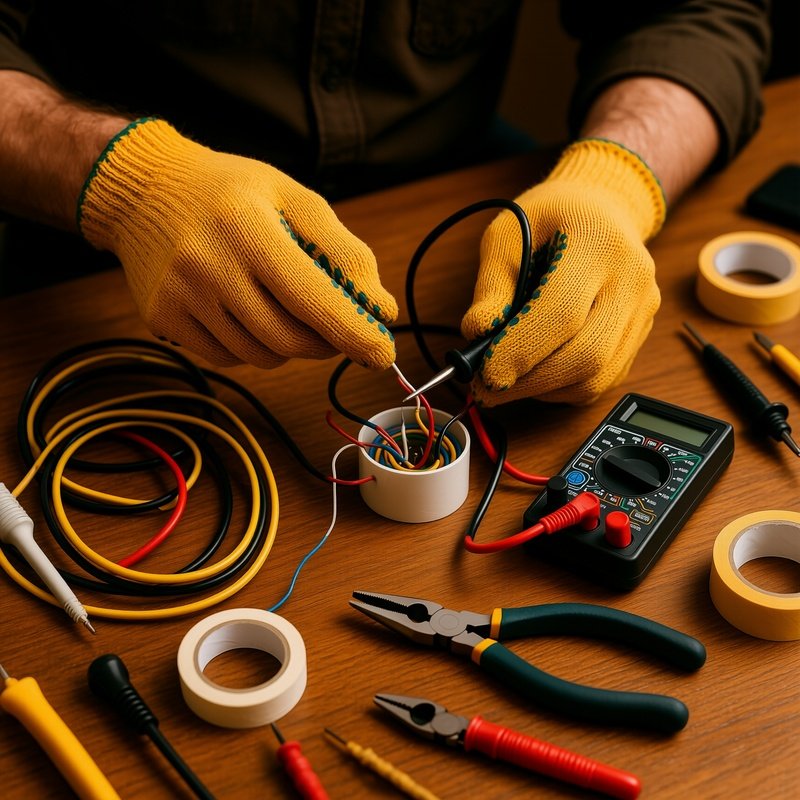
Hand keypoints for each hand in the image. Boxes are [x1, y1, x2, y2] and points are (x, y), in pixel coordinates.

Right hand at [78, 119, 396, 368]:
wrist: (143, 188)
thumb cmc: (232, 193)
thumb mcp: (295, 199)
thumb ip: (343, 252)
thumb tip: (381, 309)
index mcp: (247, 227)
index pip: (311, 297)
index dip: (353, 332)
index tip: (384, 355)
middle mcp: (208, 265)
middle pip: (289, 339)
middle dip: (326, 341)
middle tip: (336, 325)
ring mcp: (180, 296)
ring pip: (261, 355)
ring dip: (289, 344)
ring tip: (284, 305)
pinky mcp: (163, 318)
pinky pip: (229, 358)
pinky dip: (252, 345)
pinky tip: (246, 310)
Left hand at [461, 139, 665, 404]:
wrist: (602, 208)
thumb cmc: (550, 220)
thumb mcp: (508, 235)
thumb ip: (492, 286)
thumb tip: (478, 334)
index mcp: (597, 244)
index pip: (562, 313)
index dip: (521, 351)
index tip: (484, 374)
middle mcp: (631, 279)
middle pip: (587, 355)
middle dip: (531, 381)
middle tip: (488, 389)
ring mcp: (642, 310)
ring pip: (598, 377)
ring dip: (545, 390)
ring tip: (508, 381)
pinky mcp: (640, 334)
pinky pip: (604, 381)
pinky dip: (564, 389)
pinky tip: (538, 375)